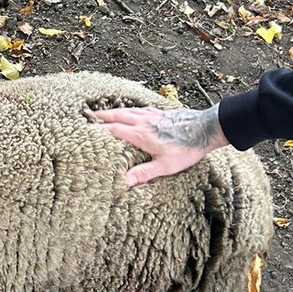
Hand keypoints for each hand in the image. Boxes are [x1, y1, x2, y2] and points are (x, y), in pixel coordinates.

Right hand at [92, 104, 228, 185]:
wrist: (206, 129)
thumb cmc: (187, 148)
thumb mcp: (166, 165)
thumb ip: (144, 173)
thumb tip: (125, 182)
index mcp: (141, 135)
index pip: (114, 130)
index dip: (99, 129)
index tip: (86, 129)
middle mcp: (144, 122)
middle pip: (118, 116)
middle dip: (102, 116)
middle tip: (88, 115)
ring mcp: (153, 116)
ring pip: (128, 110)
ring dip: (114, 111)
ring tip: (105, 112)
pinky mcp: (162, 113)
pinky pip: (141, 109)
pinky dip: (131, 109)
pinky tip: (133, 111)